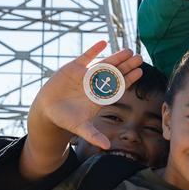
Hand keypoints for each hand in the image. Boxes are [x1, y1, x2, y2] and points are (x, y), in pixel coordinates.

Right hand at [28, 41, 143, 149]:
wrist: (48, 110)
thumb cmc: (67, 119)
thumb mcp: (81, 128)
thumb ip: (93, 135)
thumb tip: (107, 147)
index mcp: (100, 96)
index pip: (119, 86)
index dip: (129, 79)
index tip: (140, 71)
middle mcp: (96, 84)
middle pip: (115, 73)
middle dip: (127, 65)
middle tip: (139, 57)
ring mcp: (86, 75)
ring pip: (103, 64)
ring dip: (115, 57)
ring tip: (128, 50)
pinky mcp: (73, 68)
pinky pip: (85, 57)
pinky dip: (93, 50)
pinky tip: (102, 42)